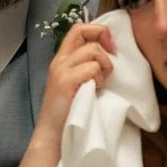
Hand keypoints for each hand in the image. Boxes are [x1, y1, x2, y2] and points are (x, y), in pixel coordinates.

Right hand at [34, 21, 115, 139]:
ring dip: (103, 66)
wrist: (54, 136)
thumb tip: (109, 54)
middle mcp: (59, 61)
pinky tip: (95, 90)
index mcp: (62, 60)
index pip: (78, 29)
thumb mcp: (79, 84)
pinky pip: (92, 68)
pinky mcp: (66, 82)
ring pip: (92, 51)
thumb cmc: (70, 113)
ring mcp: (61, 70)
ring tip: (99, 83)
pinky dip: (99, 78)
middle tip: (112, 55)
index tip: (111, 48)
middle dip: (103, 37)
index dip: (98, 31)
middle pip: (82, 30)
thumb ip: (87, 68)